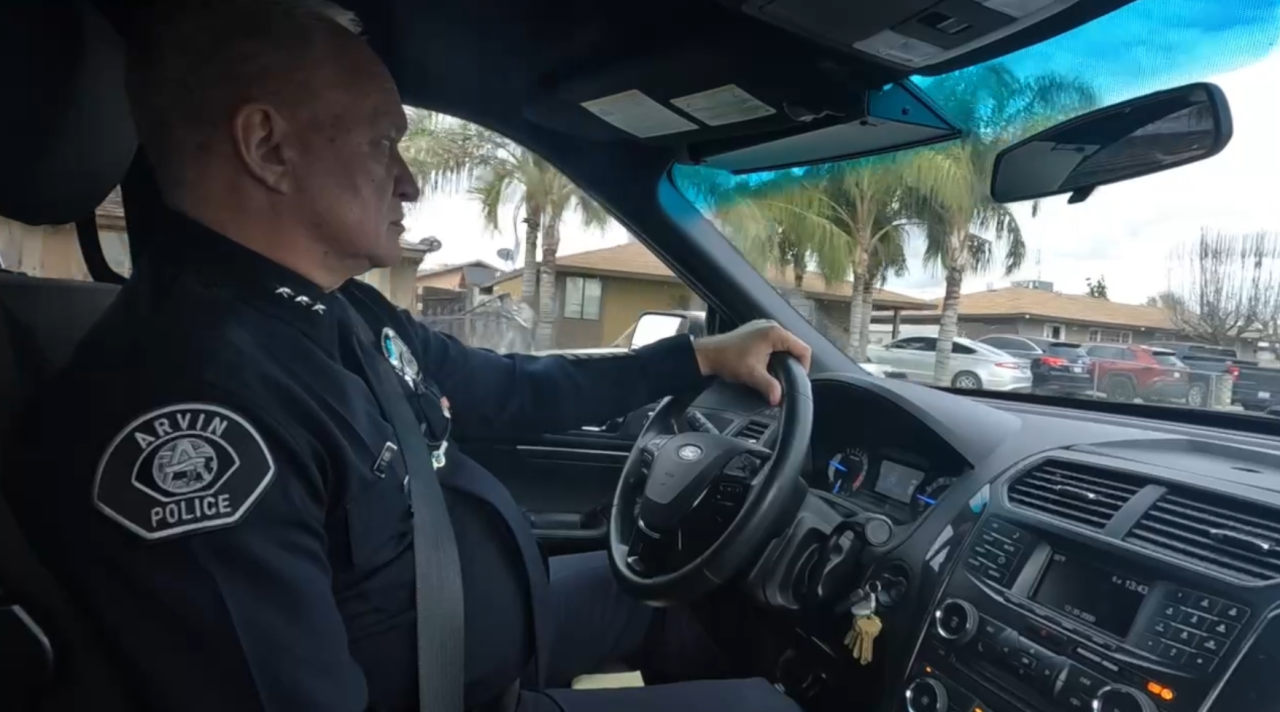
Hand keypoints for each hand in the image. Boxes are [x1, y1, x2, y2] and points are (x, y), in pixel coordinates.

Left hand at [692, 320, 811, 405]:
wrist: (708, 354)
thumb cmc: (728, 359)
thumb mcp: (752, 375)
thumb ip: (769, 387)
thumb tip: (778, 398)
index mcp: (775, 333)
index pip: (803, 349)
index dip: (804, 366)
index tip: (797, 379)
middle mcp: (771, 326)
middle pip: (795, 345)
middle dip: (794, 363)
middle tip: (787, 378)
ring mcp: (763, 326)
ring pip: (785, 344)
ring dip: (784, 358)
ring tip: (777, 372)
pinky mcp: (756, 330)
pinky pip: (775, 341)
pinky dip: (775, 353)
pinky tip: (767, 364)